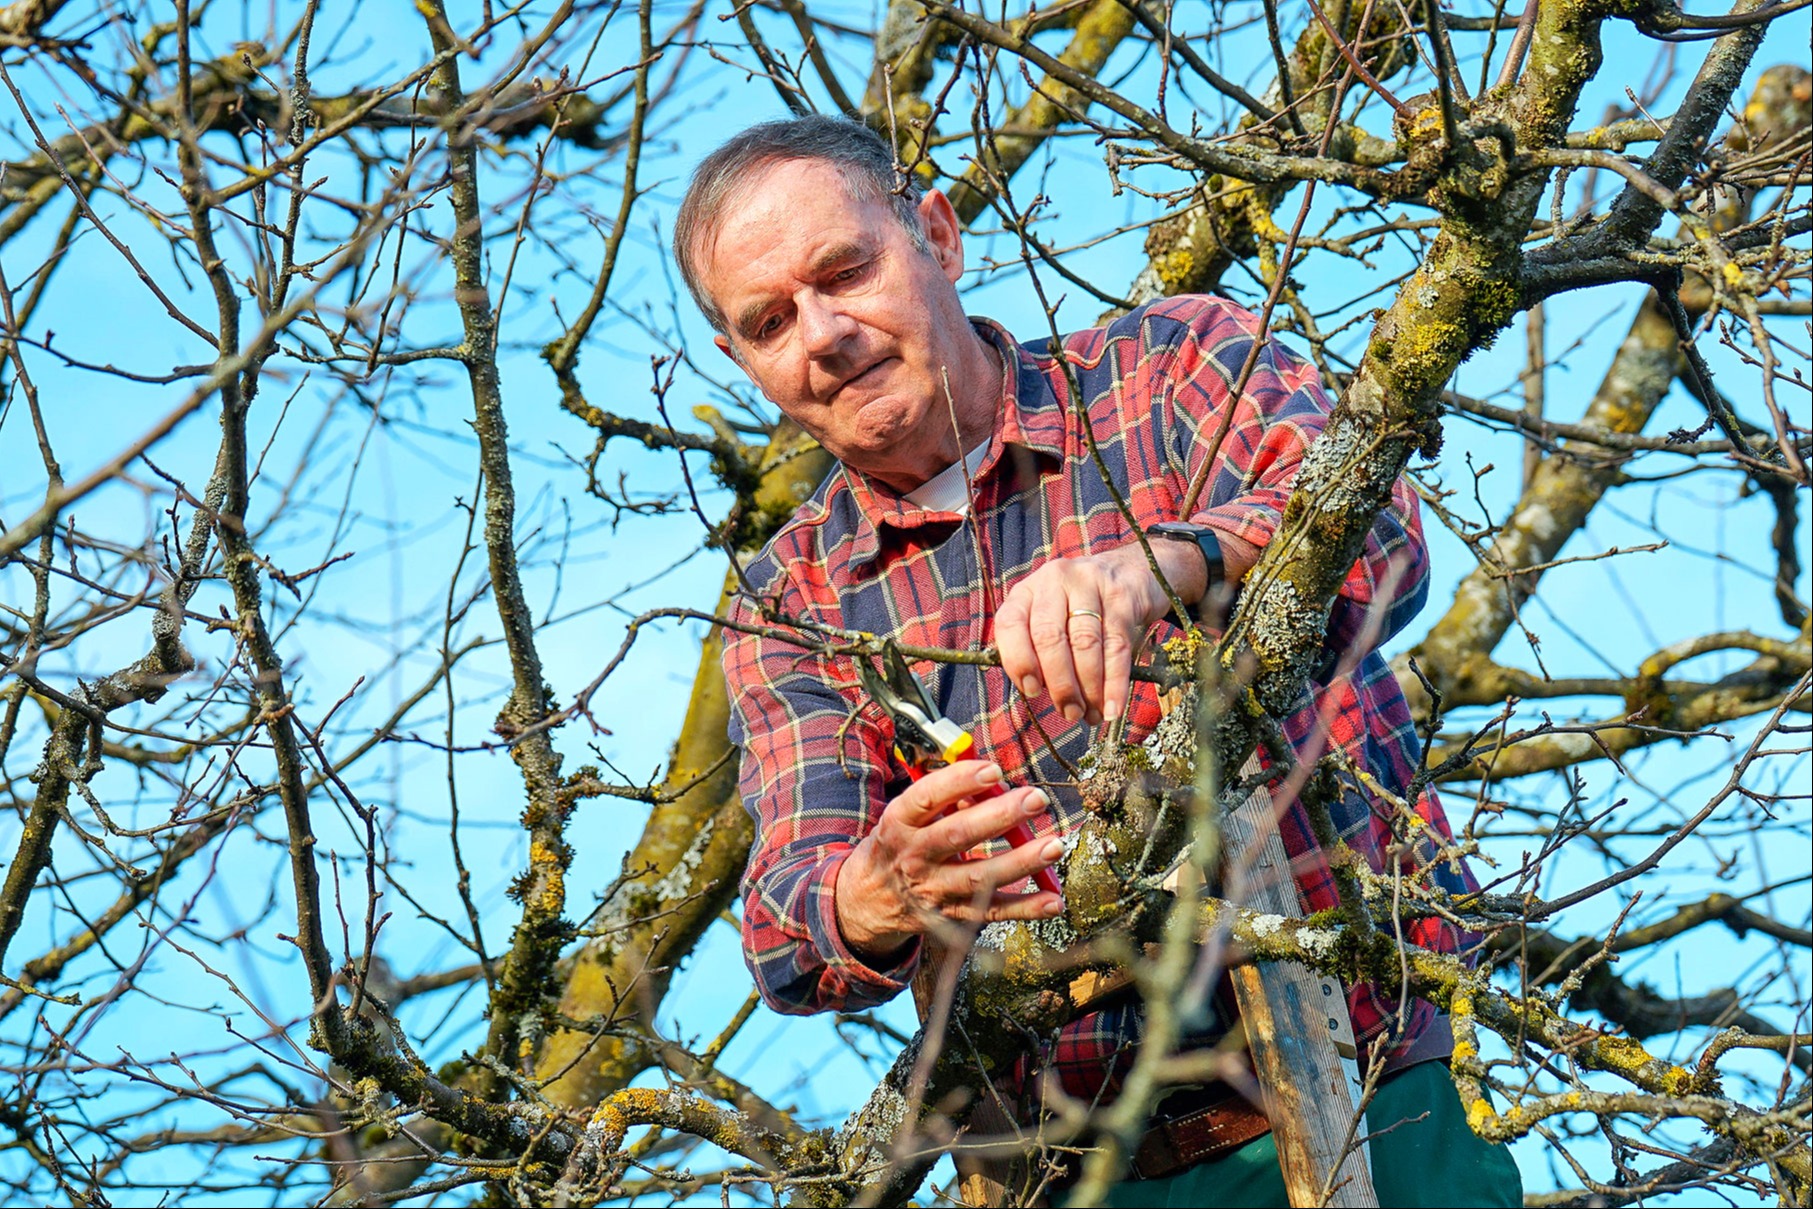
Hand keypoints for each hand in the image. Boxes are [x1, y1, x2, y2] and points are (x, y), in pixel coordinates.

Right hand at [835, 760, 1064, 960]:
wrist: (867, 899)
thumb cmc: (897, 844)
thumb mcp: (905, 816)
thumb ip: (944, 798)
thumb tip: (991, 781)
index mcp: (899, 823)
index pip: (926, 797)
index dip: (959, 782)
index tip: (994, 770)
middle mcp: (913, 857)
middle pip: (957, 836)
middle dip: (1000, 816)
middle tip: (1036, 799)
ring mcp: (932, 890)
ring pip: (979, 877)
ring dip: (1020, 862)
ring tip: (1054, 845)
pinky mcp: (950, 916)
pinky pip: (991, 912)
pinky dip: (1025, 908)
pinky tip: (1053, 900)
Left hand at [994, 538, 1204, 726]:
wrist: (1131, 571)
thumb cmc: (1081, 606)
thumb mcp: (1051, 616)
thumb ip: (1036, 647)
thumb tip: (1037, 693)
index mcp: (1027, 591)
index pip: (1011, 624)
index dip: (1018, 661)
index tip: (1032, 692)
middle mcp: (1054, 581)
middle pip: (1050, 638)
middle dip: (1060, 684)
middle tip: (1070, 713)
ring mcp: (1089, 584)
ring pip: (1084, 643)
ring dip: (1088, 688)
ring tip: (1091, 714)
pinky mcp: (1122, 597)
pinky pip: (1116, 646)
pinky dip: (1114, 683)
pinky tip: (1112, 706)